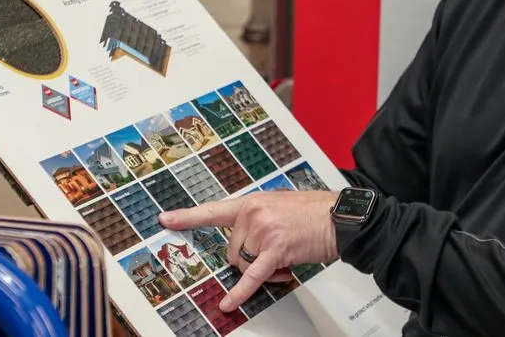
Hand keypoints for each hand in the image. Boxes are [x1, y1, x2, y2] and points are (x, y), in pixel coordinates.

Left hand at [158, 190, 339, 311]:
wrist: (339, 217)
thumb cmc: (314, 213)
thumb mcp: (279, 205)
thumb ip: (258, 219)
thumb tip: (246, 243)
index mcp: (252, 201)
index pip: (214, 210)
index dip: (187, 217)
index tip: (165, 219)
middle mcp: (254, 213)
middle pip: (231, 251)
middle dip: (249, 260)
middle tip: (274, 254)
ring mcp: (264, 230)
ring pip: (244, 264)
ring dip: (261, 271)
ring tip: (284, 261)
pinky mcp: (276, 249)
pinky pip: (253, 276)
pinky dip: (241, 292)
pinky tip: (230, 303)